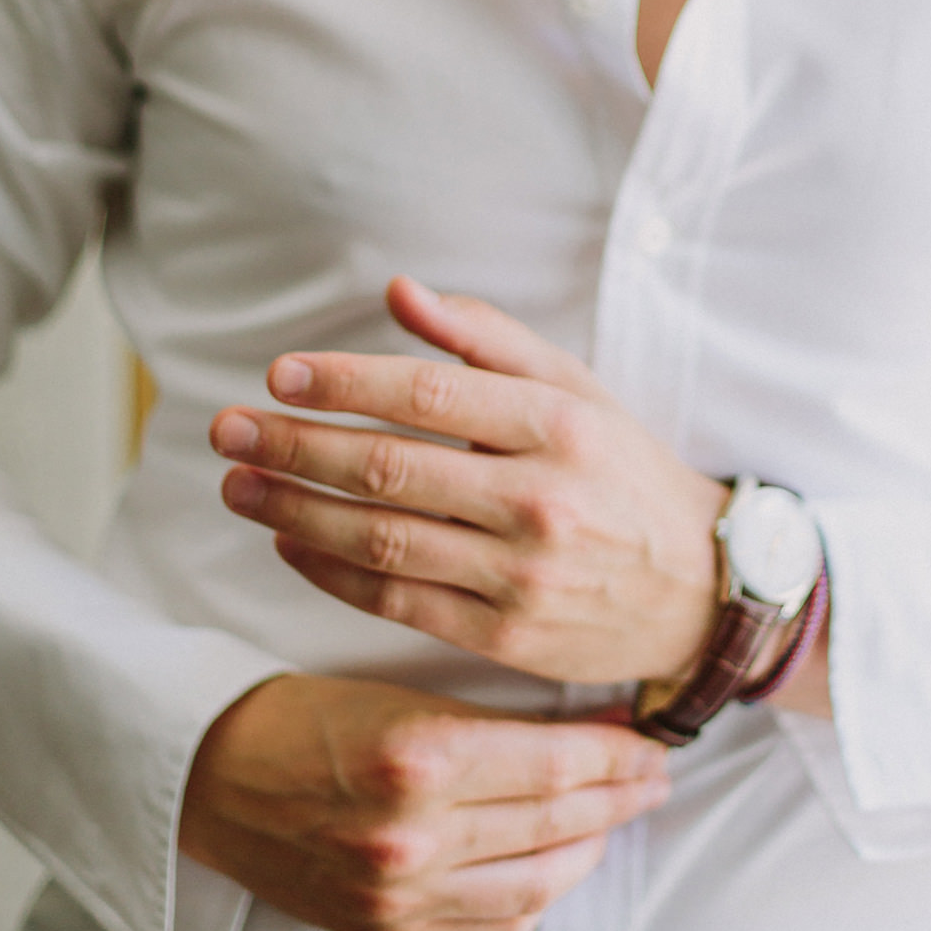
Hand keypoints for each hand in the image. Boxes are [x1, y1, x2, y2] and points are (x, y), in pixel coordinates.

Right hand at [178, 673, 670, 930]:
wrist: (213, 777)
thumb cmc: (311, 715)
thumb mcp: (408, 694)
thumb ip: (501, 718)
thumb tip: (598, 723)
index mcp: (418, 757)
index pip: (553, 764)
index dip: (615, 755)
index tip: (653, 743)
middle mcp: (412, 836)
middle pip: (554, 822)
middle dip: (618, 798)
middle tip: (656, 777)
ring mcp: (397, 895)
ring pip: (535, 882)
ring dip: (589, 849)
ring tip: (616, 819)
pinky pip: (490, 927)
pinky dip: (537, 897)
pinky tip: (558, 866)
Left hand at [209, 277, 728, 685]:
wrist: (701, 589)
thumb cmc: (623, 471)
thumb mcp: (577, 389)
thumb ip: (489, 340)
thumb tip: (402, 292)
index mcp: (559, 425)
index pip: (430, 395)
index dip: (347, 382)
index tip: (281, 373)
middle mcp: (541, 500)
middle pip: (390, 468)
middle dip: (296, 445)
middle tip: (228, 427)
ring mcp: (523, 576)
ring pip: (383, 541)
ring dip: (296, 511)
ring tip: (239, 484)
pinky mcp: (507, 638)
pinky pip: (398, 603)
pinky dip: (332, 573)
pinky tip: (289, 543)